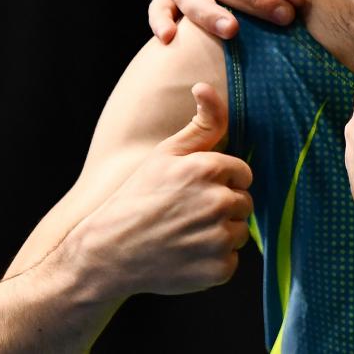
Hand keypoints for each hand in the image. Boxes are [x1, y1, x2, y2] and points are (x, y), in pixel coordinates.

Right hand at [61, 84, 253, 298]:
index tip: (196, 190)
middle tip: (188, 214)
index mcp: (209, 169)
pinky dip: (214, 261)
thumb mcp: (166, 154)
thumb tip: (205, 86)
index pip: (242, 174)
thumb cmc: (138, 197)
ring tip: (186, 234)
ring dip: (220, 234)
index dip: (222, 182)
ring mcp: (219, 237)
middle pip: (244, 203)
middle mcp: (218, 202)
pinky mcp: (218, 268)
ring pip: (239, 232)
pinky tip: (187, 255)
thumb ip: (200, 123)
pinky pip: (232, 261)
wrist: (110, 252)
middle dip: (222, 207)